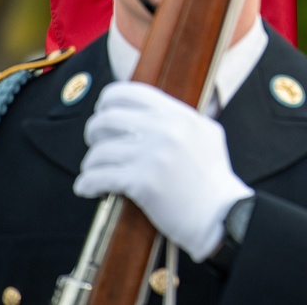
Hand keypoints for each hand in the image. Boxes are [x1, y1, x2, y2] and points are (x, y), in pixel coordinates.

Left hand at [74, 81, 253, 261]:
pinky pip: (99, 177)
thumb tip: (150, 109)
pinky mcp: (142, 182)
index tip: (103, 111)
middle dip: (94, 132)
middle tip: (96, 143)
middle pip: (107, 119)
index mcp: (178, 115)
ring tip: (94, 171)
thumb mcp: (206, 132)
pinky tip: (87, 188)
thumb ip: (181, 117)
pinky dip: (86, 183)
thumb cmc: (212, 178)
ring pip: (99, 151)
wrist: (219, 213)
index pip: (130, 92)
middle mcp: (164, 130)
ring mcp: (152, 156)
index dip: (108, 100)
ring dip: (91, 163)